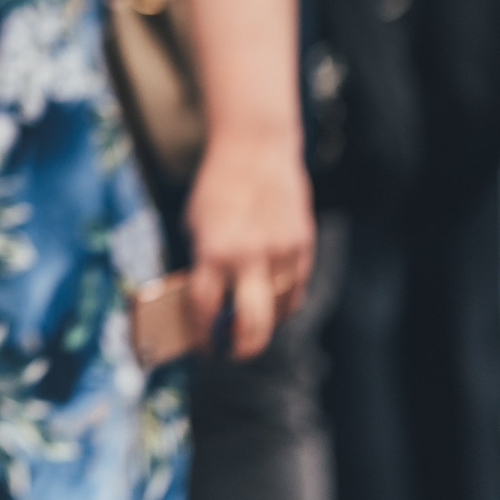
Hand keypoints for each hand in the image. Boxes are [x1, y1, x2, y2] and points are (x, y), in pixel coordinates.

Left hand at [185, 129, 314, 358]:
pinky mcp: (303, 245)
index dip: (201, 334)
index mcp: (214, 249)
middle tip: (232, 352)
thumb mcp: (196, 224)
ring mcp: (281, 252)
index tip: (202, 345)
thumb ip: (204, 262)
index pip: (204, 308)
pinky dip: (286, 304)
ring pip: (280, 311)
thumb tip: (209, 303)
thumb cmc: (218, 186)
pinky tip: (275, 307)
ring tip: (252, 327)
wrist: (256, 147)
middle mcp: (249, 255)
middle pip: (250, 324)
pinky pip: (297, 289)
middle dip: (240, 347)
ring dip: (266, 325)